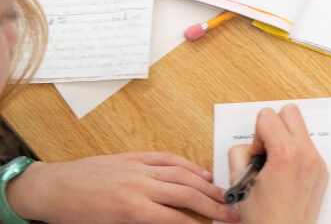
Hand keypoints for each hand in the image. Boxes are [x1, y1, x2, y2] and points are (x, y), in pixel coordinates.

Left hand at [6, 152, 240, 223]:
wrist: (53, 189)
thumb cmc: (75, 216)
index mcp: (131, 210)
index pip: (176, 220)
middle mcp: (140, 186)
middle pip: (186, 194)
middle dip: (213, 206)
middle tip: (232, 214)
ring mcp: (139, 168)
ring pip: (182, 174)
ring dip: (206, 185)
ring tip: (224, 195)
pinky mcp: (135, 157)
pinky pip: (168, 158)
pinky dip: (188, 165)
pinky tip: (201, 173)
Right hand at [228, 104, 327, 223]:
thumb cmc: (263, 218)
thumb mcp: (239, 181)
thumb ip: (240, 152)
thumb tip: (251, 146)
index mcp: (286, 153)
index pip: (267, 116)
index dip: (256, 135)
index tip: (258, 156)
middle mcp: (306, 153)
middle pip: (289, 111)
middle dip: (273, 127)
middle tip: (267, 153)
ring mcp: (317, 162)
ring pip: (299, 128)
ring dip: (285, 138)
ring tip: (276, 165)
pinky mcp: (322, 171)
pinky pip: (307, 146)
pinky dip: (294, 152)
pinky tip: (286, 175)